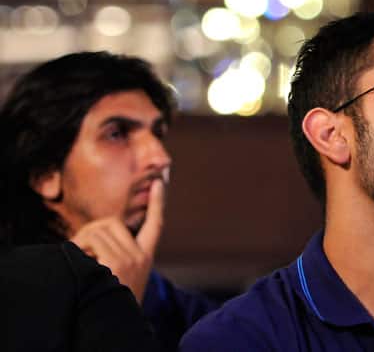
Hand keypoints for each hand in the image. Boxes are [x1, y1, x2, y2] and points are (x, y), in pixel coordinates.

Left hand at [70, 179, 164, 301]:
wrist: (117, 326)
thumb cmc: (115, 299)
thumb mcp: (125, 275)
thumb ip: (119, 253)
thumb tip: (96, 232)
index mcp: (147, 255)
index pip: (156, 223)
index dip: (157, 202)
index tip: (159, 182)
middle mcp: (141, 255)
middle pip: (112, 223)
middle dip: (90, 230)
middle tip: (79, 247)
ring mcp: (129, 259)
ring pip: (98, 230)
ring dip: (81, 241)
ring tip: (77, 259)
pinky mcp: (115, 264)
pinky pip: (91, 243)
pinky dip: (78, 249)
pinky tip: (78, 264)